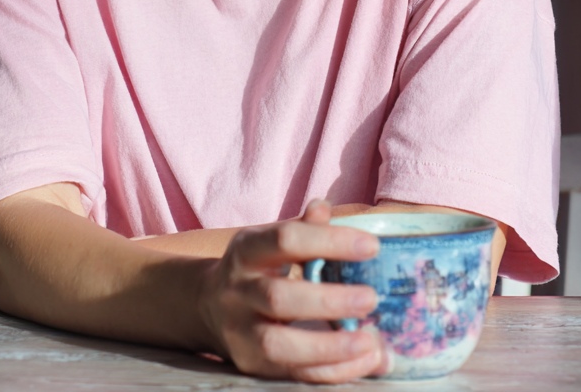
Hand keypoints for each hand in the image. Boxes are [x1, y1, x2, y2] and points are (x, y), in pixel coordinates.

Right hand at [195, 199, 388, 383]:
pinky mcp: (251, 364)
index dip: (329, 240)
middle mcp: (238, 290)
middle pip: (279, 297)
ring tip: (370, 341)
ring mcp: (240, 331)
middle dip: (329, 300)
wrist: (209, 305)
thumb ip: (301, 228)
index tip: (371, 246)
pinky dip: (331, 370)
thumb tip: (324, 208)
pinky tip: (362, 360)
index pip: (286, 239)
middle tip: (371, 297)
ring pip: (279, 344)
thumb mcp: (270, 240)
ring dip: (330, 346)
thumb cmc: (255, 267)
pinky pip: (292, 373)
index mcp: (247, 250)